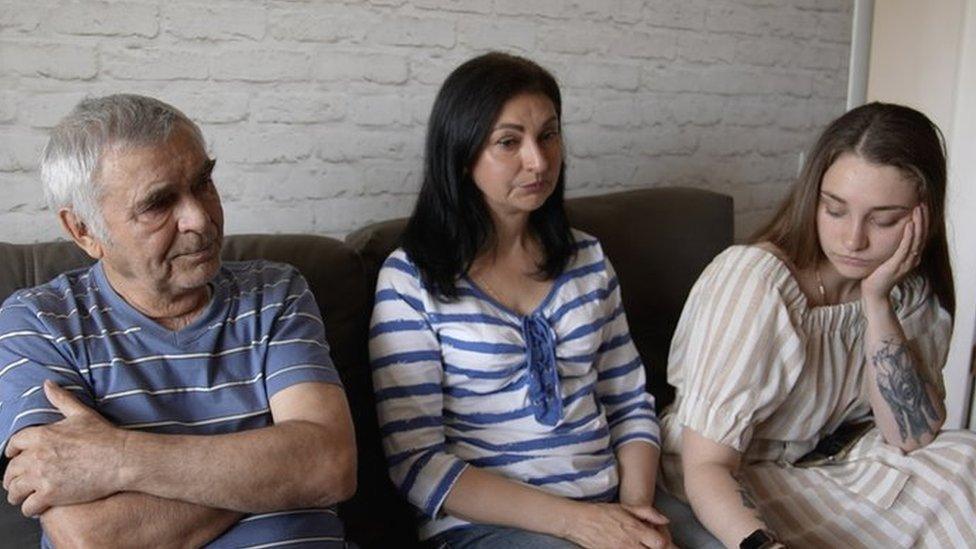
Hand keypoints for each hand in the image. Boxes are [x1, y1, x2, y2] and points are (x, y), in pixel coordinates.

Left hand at [3, 381, 124, 515]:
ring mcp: (42, 477)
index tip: (12, 457)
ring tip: (22, 498)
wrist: (120, 458)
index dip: (10, 452)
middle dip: (11, 478)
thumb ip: (61, 399)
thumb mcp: (82, 413)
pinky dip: (30, 509)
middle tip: (16, 482)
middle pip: (10, 471)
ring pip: (15, 491)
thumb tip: (47, 384)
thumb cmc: (105, 436)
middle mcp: (36, 456)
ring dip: (16, 495)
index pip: (13, 444)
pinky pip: (28, 507)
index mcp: (42, 435)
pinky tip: (37, 507)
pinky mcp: (50, 495)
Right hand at [565, 502, 673, 548]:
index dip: (668, 544)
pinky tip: (636, 547)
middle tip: (659, 545)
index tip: (669, 543)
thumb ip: (648, 512)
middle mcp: (630, 544)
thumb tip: (665, 520)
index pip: (661, 543)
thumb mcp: (625, 507)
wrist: (579, 522)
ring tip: (647, 546)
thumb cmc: (602, 512)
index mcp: (635, 529)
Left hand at [861, 204, 926, 303]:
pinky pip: (905, 248)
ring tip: (918, 210)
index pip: (920, 236)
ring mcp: (906, 263)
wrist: (874, 293)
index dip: (922, 221)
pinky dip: (909, 236)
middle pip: (922, 235)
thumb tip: (883, 231)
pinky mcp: (897, 266)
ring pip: (916, 240)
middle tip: (922, 203)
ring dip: (918, 223)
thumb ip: (890, 248)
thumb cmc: (877, 275)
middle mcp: (912, 259)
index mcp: (911, 257)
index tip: (921, 207)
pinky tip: (909, 225)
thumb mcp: (886, 258)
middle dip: (923, 219)